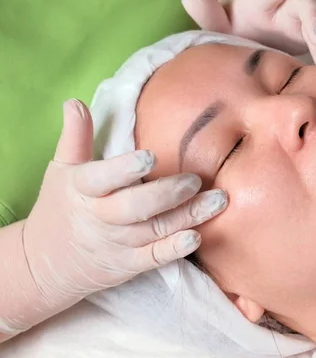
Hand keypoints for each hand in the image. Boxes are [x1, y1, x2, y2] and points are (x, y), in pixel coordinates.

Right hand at [24, 100, 226, 302]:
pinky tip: (197, 237)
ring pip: (155, 230)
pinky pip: (155, 258)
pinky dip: (175, 249)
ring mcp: (118, 243)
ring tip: (218, 200)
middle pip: (135, 207)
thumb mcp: (62, 170)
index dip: (124, 169)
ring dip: (188, 216)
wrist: (46, 264)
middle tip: (196, 179)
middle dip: (167, 194)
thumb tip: (74, 102)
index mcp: (82, 190)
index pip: (100, 179)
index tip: (149, 157)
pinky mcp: (131, 264)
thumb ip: (76, 137)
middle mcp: (101, 218)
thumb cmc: (61, 207)